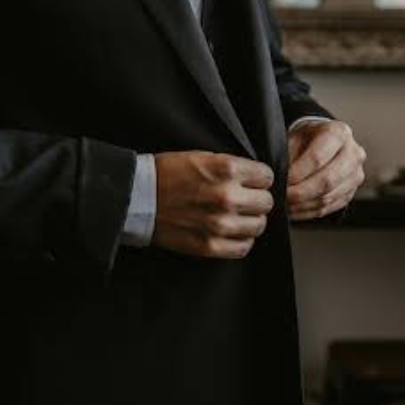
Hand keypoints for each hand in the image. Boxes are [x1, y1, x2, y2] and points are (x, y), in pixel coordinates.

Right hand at [151, 152, 274, 259]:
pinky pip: (243, 247)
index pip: (267, 177)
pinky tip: (231, 232)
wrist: (137, 197)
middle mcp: (227, 197)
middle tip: (244, 199)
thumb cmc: (167, 173)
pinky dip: (241, 240)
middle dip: (256, 199)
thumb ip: (232, 167)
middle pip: (266, 202)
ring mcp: (219, 224)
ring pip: (258, 226)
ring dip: (250, 221)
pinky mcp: (209, 245)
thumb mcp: (203, 156)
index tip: (251, 182)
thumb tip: (257, 179)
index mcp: (226, 169)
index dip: (259, 179)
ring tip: (237, 216)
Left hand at [286, 120, 365, 220]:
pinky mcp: (352, 191)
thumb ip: (288, 155)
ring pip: (329, 196)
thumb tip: (280, 178)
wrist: (323, 141)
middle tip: (284, 196)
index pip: (318, 157)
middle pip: (328, 180)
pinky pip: (330, 207)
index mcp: (339, 132)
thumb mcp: (295, 136)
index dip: (298, 172)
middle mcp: (353, 153)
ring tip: (286, 204)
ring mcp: (355, 174)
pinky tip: (295, 209)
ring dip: (304, 204)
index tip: (283, 180)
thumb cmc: (307, 137)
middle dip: (301, 192)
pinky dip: (309, 211)